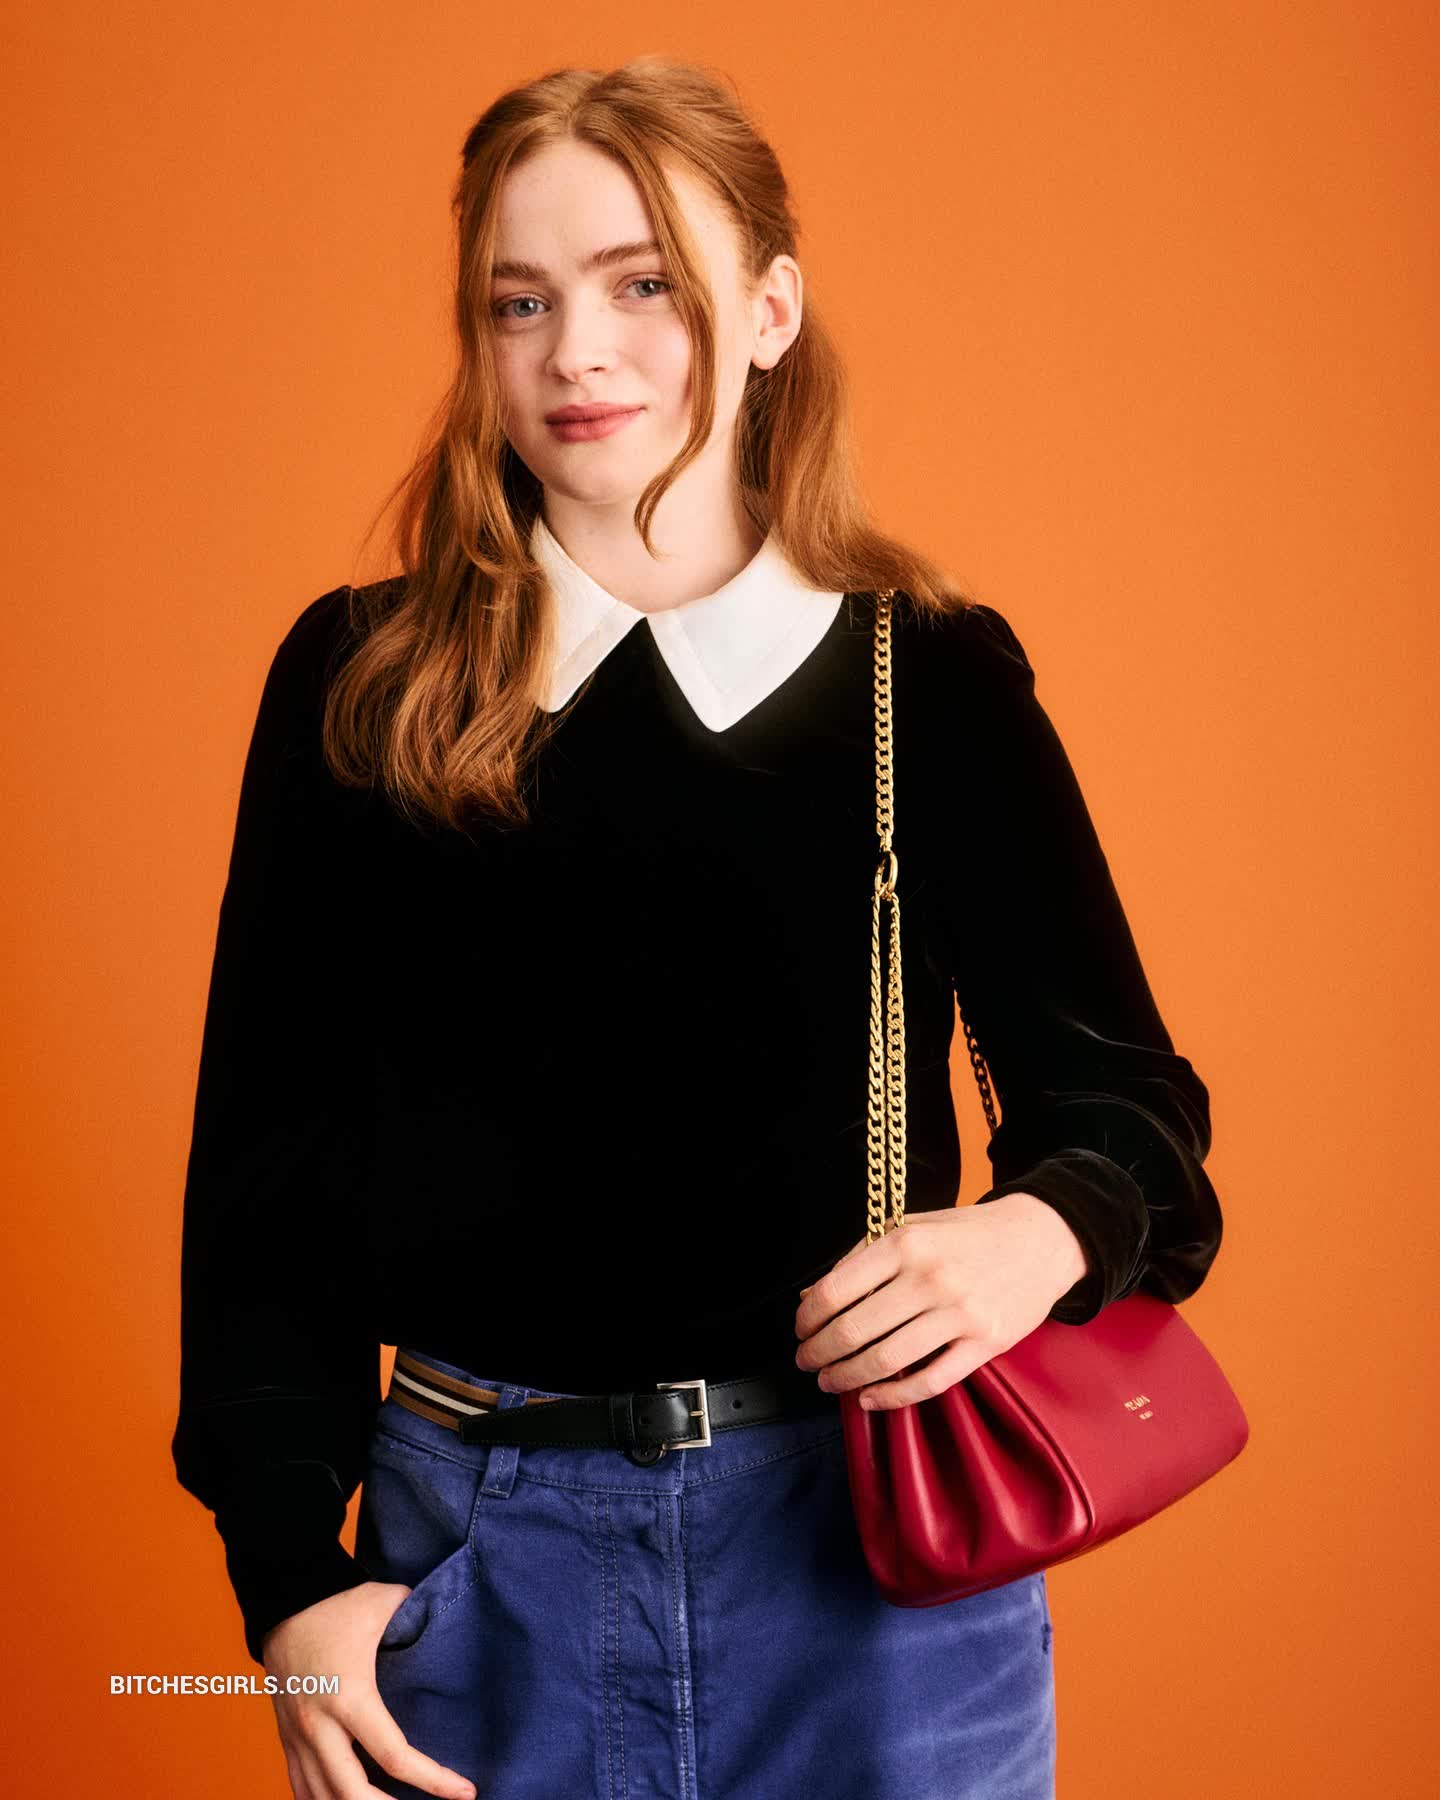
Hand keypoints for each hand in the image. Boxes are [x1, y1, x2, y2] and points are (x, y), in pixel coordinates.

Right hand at [262, 1581, 476, 1799]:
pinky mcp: (286, 1737)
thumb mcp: (385, 1603)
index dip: (433, 1780)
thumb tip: (451, 1617)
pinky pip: (301, 1787)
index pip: (394, 1757)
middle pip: (352, 1795)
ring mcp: (298, 1736)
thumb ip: (420, 1615)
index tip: (464, 1792)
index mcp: (350, 1698)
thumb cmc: (337, 1603)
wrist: (282, 1600)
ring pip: (322, 1799)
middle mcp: (319, 1726)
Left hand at [793, 1193, 1088, 1410]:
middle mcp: (930, 1277)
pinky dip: (893, 1397)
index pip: (837, 1289)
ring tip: (830, 1382)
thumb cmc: (967, 1234)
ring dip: (847, 1378)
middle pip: (855, 1330)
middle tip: (806, 1362)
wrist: (1042, 1239)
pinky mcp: (986, 1343)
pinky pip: (930, 1381)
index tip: (800, 1330)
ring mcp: (961, 1313)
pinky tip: (871, 1399)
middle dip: (820, 1353)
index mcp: (906, 1242)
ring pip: (887, 1360)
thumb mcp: (912, 1226)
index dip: (808, 1317)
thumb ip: (862, 1258)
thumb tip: (810, 1299)